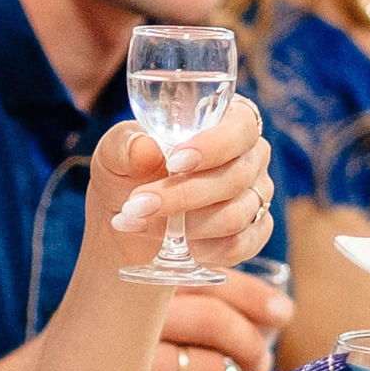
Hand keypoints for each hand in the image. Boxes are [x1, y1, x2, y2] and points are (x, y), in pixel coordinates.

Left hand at [90, 98, 274, 275]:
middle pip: (235, 176)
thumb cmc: (128, 175)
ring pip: (235, 215)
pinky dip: (205, 249)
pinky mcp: (253, 234)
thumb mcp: (113, 155)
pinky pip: (240, 245)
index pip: (241, 125)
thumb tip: (144, 148)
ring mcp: (256, 196)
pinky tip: (176, 245)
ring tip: (141, 223)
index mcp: (225, 121)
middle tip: (137, 205)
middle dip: (182, 195)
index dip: (214, 145)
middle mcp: (250, 157)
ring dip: (184, 225)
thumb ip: (124, 146)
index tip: (174, 163)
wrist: (129, 225)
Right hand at [139, 268, 293, 370]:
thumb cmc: (97, 351)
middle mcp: (128, 313)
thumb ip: (187, 300)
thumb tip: (272, 312)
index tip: (282, 312)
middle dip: (251, 346)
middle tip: (259, 366)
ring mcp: (126, 360)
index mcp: (134, 282)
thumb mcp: (132, 313)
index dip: (253, 295)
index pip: (206, 277)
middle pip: (214, 320)